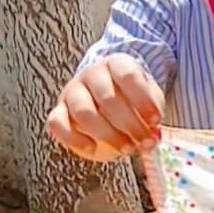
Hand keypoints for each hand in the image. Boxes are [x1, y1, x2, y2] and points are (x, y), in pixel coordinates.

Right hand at [46, 55, 164, 160]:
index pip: (127, 75)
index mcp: (116, 64)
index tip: (156, 121)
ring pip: (84, 112)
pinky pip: (57, 124)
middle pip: (108, 98)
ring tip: (127, 149)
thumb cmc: (131, 97)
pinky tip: (93, 149)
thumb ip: (153, 114)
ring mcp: (72, 91)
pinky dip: (75, 139)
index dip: (143, 100)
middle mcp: (91, 74)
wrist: (106, 94)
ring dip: (108, 135)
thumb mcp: (149, 98)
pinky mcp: (58, 110)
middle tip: (145, 142)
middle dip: (130, 124)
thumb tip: (154, 137)